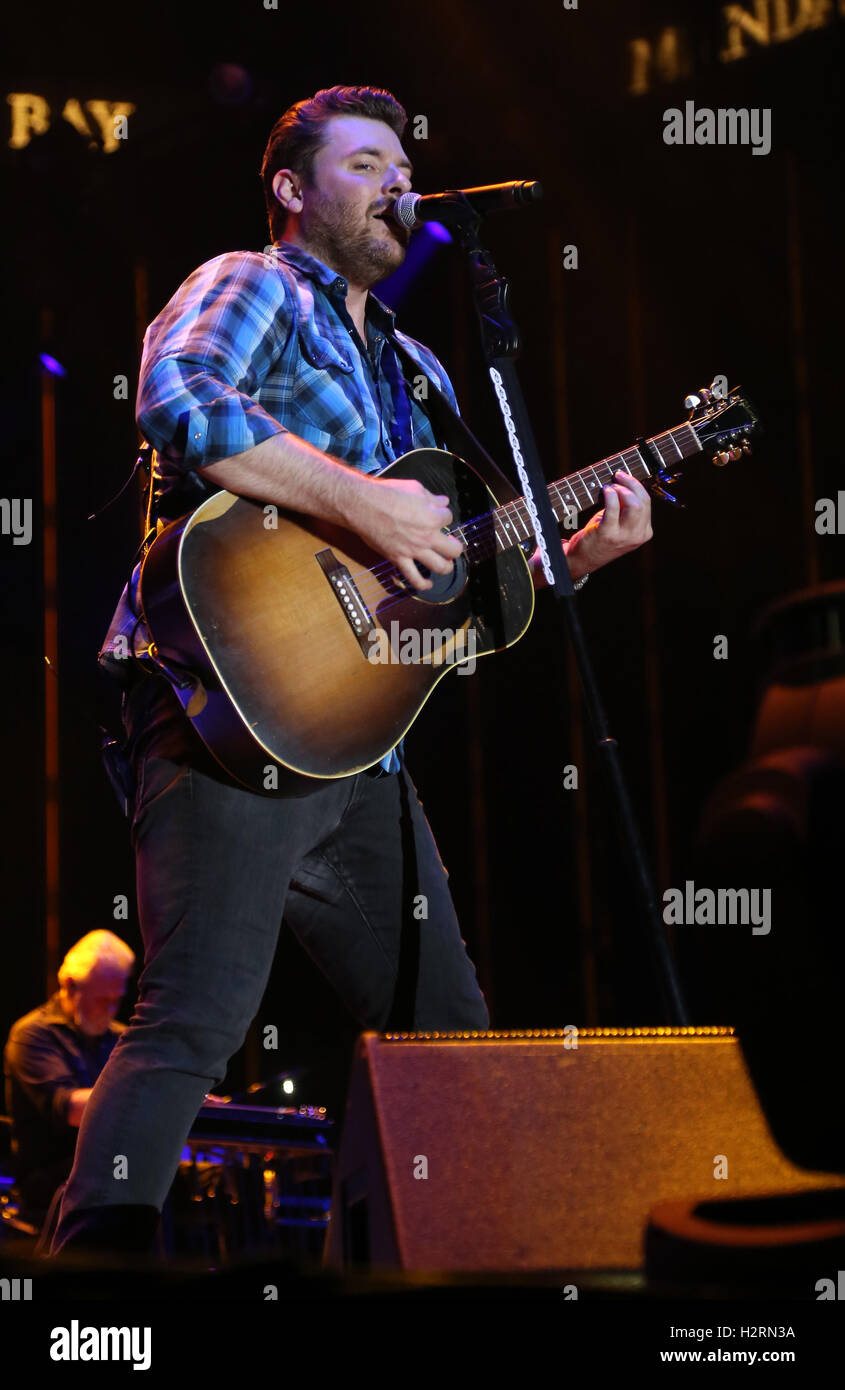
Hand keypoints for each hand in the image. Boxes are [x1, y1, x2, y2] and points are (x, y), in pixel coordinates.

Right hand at [344, 475, 463, 590]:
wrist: (363, 505)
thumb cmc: (387, 494)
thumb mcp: (415, 488)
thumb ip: (432, 498)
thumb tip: (443, 501)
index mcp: (433, 517)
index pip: (449, 518)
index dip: (444, 516)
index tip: (438, 515)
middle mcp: (427, 537)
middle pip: (454, 549)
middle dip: (455, 546)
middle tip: (450, 544)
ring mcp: (414, 550)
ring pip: (440, 567)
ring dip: (446, 566)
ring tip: (445, 563)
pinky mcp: (399, 559)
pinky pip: (414, 579)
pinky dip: (423, 584)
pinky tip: (428, 584)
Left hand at [563, 470, 652, 574]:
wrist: (583, 559)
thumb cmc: (601, 537)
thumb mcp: (621, 525)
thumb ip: (627, 508)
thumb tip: (626, 483)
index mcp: (644, 532)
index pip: (646, 502)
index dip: (636, 486)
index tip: (625, 477)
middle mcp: (637, 535)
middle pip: (643, 501)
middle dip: (631, 484)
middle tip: (618, 476)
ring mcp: (624, 536)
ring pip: (634, 504)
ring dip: (622, 489)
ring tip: (610, 486)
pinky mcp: (608, 533)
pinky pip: (613, 507)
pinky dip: (610, 495)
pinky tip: (605, 491)